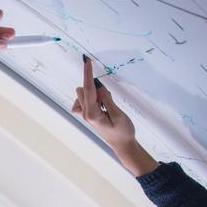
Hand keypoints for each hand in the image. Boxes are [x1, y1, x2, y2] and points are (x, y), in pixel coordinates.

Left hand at [72, 59, 158, 175]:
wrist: (122, 144)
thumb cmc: (122, 132)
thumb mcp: (118, 114)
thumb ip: (107, 99)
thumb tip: (98, 86)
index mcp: (92, 114)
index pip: (88, 90)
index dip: (88, 74)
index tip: (87, 62)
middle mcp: (85, 114)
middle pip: (83, 90)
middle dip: (95, 88)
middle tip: (109, 99)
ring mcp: (85, 114)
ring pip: (84, 94)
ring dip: (94, 94)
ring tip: (107, 105)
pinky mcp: (88, 114)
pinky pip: (84, 100)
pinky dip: (93, 98)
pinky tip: (101, 105)